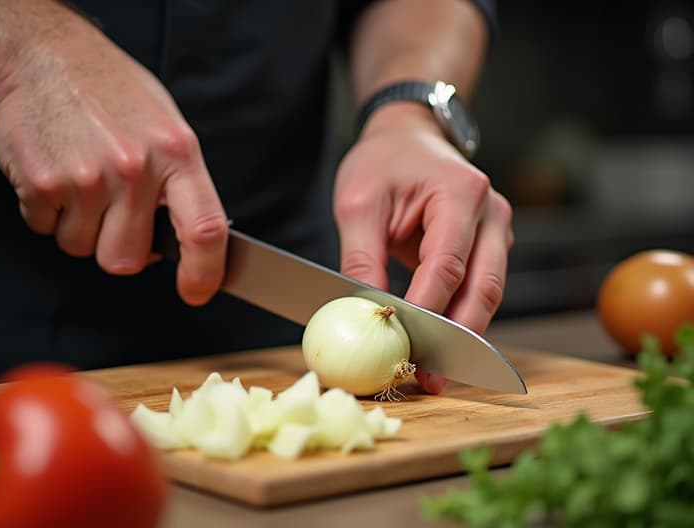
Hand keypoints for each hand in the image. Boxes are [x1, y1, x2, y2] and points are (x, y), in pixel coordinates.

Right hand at [0, 2, 226, 305]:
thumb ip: (179, 186)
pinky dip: (49, 213)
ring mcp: (87, 177)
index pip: (205, 228)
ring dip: (81, 228)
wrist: (48, 56)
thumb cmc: (114, 94)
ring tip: (85, 182)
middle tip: (114, 214)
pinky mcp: (43, 182)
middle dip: (119, 249)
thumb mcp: (168, 129)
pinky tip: (60, 174)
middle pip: (127, 260)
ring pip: (82, 248)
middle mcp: (135, 169)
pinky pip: (46, 229)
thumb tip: (184, 242)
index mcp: (177, 155)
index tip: (198, 291)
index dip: (205, 272)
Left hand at [333, 103, 513, 393]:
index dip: (428, 311)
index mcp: (461, 193)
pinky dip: (462, 318)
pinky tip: (440, 344)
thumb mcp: (358, 204)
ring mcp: (496, 230)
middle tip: (431, 377)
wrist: (407, 137)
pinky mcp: (490, 245)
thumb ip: (361, 258)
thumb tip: (365, 313)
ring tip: (434, 372)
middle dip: (457, 338)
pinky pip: (481, 288)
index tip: (405, 345)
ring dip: (464, 336)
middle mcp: (490, 213)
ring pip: (489, 294)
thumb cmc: (382, 162)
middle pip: (484, 288)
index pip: (448, 264)